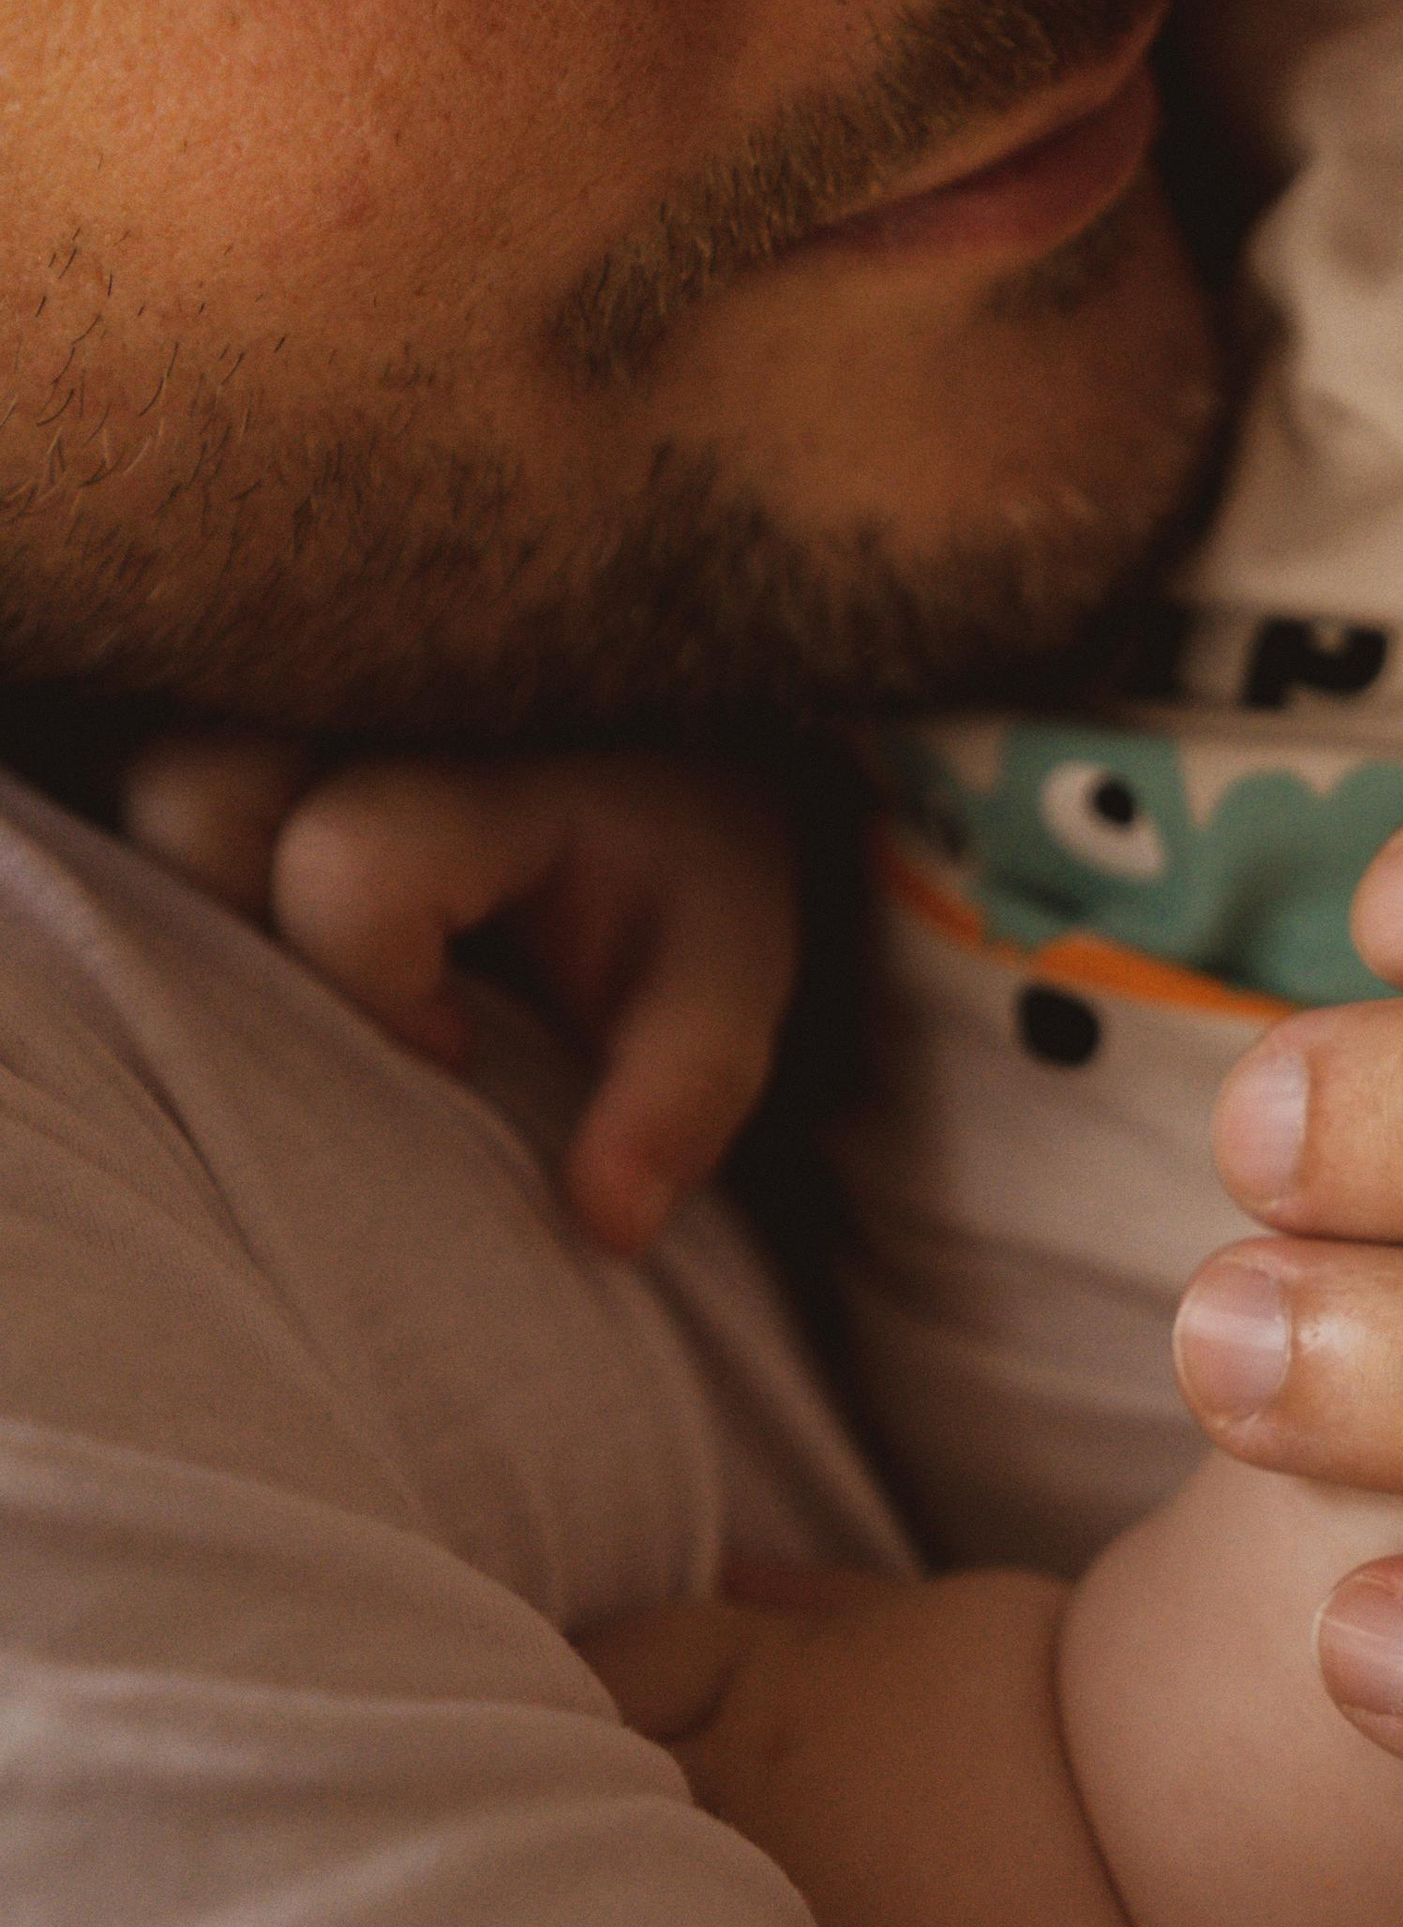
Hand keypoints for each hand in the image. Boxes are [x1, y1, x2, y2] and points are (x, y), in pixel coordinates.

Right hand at [122, 739, 797, 1255]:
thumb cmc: (680, 885)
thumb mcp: (723, 980)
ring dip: (202, 902)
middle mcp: (367, 705)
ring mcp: (292, 704)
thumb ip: (683, 1091)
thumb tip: (609, 1222)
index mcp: (495, 763)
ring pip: (155, 789)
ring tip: (303, 971)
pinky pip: (157, 792)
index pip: (355, 860)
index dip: (377, 984)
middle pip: (195, 797)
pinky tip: (272, 939)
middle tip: (340, 1005)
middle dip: (242, 930)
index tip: (457, 1050)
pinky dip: (195, 878)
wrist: (665, 780)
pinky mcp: (254, 729)